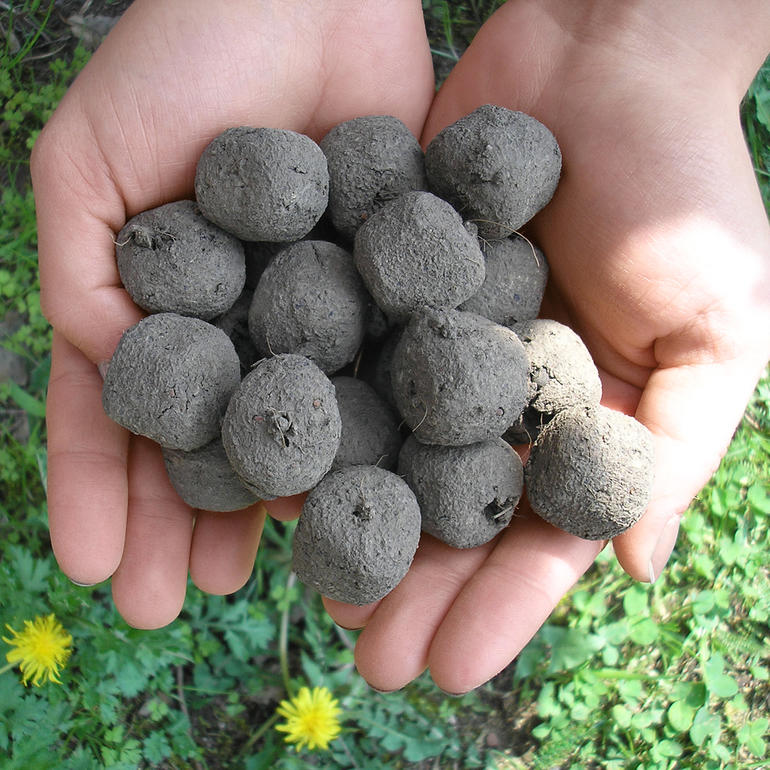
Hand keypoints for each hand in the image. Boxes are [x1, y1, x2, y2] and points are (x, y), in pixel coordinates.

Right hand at [32, 0, 433, 627]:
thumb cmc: (182, 59)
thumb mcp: (89, 163)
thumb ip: (86, 276)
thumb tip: (105, 382)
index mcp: (162, 310)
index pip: (122, 419)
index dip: (101, 493)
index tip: (93, 569)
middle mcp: (242, 329)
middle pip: (209, 447)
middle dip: (181, 526)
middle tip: (170, 604)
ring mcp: (321, 321)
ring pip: (297, 436)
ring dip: (274, 510)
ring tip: (262, 580)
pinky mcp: (392, 297)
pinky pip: (383, 383)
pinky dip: (372, 446)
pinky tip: (364, 504)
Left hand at [322, 0, 769, 691]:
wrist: (605, 59)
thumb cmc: (680, 191)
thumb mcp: (715, 328)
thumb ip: (673, 446)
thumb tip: (632, 565)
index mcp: (573, 423)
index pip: (535, 536)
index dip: (498, 606)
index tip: (451, 668)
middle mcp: (495, 396)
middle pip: (448, 510)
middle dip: (413, 586)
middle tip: (367, 657)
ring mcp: (431, 343)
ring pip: (385, 449)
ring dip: (353, 520)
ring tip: (310, 589)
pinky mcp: (381, 285)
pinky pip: (342, 358)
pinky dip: (313, 413)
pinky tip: (273, 470)